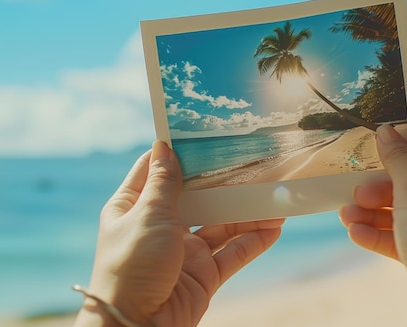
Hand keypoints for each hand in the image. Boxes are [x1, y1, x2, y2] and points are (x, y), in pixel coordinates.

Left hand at [74, 141, 283, 326]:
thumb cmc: (131, 267)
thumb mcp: (147, 216)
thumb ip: (163, 183)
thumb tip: (163, 146)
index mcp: (135, 207)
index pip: (156, 170)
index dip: (177, 152)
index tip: (202, 133)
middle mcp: (161, 225)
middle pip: (197, 196)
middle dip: (223, 182)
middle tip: (251, 161)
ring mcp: (184, 251)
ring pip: (222, 224)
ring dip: (248, 212)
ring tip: (275, 196)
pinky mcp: (204, 274)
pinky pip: (233, 253)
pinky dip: (254, 241)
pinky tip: (275, 227)